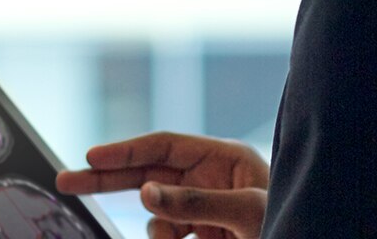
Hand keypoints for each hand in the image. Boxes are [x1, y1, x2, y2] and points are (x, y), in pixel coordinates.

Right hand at [56, 132, 269, 238]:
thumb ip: (195, 202)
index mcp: (224, 159)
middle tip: (66, 182)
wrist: (310, 233)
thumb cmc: (289, 222)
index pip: (164, 146)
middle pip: (147, 172)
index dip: (126, 151)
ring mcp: (205, 208)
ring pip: (158, 215)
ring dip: (161, 232)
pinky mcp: (204, 234)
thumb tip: (145, 192)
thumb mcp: (246, 213)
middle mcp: (210, 179)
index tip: (90, 158)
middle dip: (108, 179)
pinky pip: (169, 235)